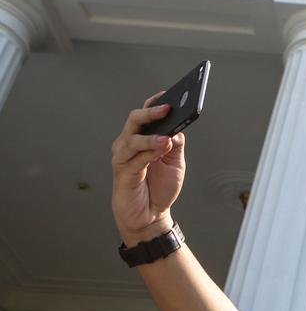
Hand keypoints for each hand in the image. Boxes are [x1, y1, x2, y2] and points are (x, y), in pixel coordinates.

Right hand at [111, 94, 184, 245]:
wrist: (151, 215)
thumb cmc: (159, 187)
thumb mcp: (174, 162)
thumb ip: (176, 143)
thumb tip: (178, 127)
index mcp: (141, 139)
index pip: (145, 116)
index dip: (154, 104)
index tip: (167, 94)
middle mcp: (128, 144)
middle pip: (135, 121)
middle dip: (151, 113)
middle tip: (167, 108)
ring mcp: (123, 158)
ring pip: (133, 139)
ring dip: (151, 137)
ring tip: (167, 137)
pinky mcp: (123, 173)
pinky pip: (135, 159)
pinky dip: (149, 153)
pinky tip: (161, 149)